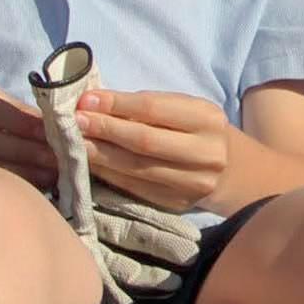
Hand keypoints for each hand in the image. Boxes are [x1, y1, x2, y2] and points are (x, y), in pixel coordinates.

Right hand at [0, 76, 54, 186]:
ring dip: (19, 173)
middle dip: (26, 151)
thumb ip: (28, 113)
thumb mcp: (7, 106)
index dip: (22, 122)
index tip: (52, 134)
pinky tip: (30, 190)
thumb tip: (68, 128)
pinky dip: (4, 187)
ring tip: (50, 178)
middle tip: (59, 162)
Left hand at [74, 89, 230, 211]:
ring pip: (136, 168)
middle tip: (74, 122)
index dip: (117, 104)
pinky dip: (108, 174)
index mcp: (207, 119)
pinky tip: (90, 164)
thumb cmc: (197, 130)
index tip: (86, 100)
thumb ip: (146, 106)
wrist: (229, 170)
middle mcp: (205, 153)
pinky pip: (134, 187)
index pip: (154, 108)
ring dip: (99, 154)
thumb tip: (94, 104)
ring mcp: (192, 183)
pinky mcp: (177, 204)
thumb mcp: (184, 109)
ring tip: (74, 142)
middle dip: (104, 130)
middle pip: (144, 141)